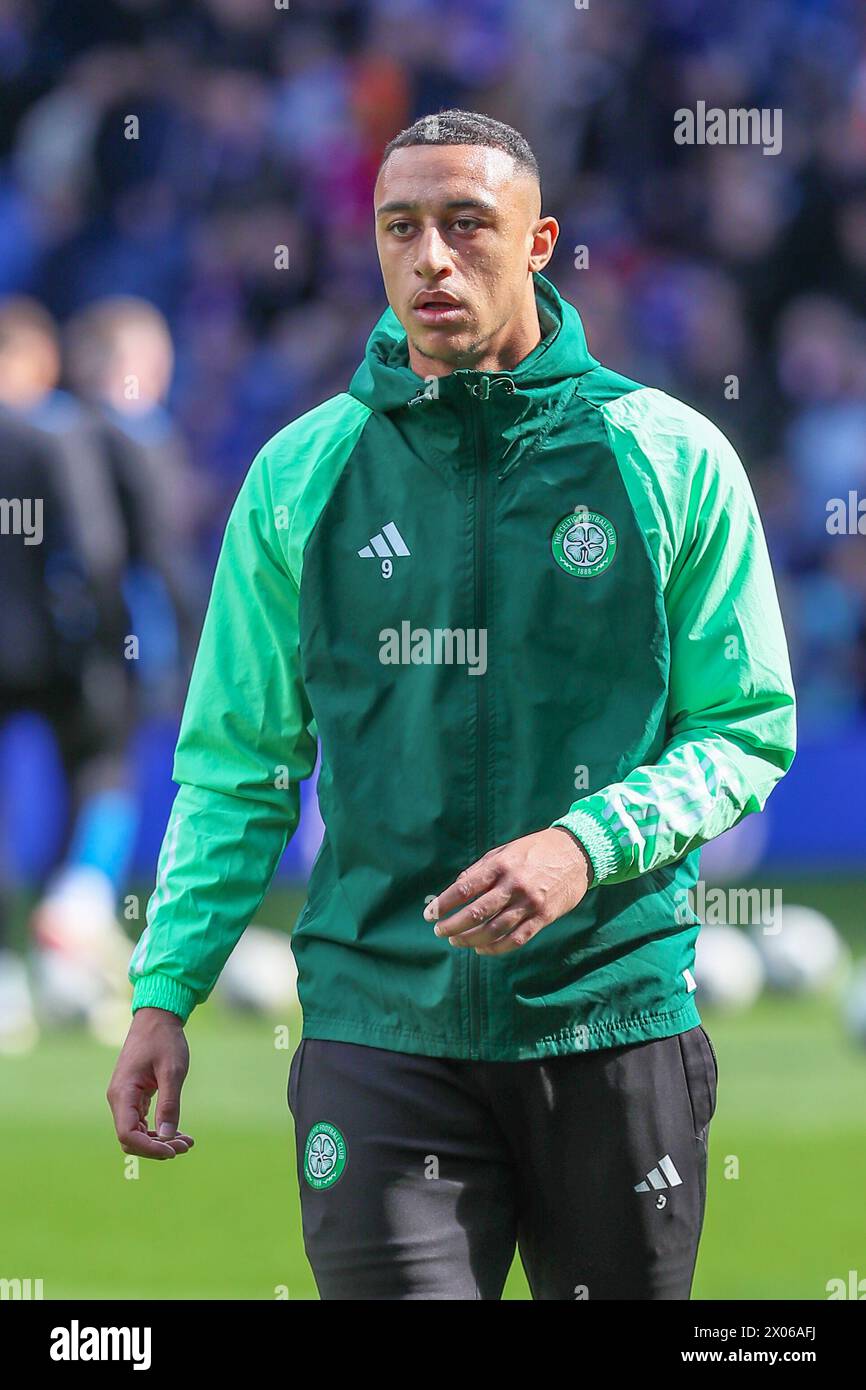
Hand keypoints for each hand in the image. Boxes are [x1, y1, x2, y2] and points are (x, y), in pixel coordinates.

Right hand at [106, 1007, 194, 1159]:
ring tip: (187, 1142)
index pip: (127, 1134)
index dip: (148, 1148)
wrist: (157, 1018)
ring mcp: (125, 1098)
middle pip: (130, 1138)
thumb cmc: (164, 1041)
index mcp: (122, 1093)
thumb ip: (169, 1105)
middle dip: (157, 1147)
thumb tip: (167, 1138)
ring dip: (159, 1141)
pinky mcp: (133, 1096)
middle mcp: (118, 1099)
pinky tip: (178, 1133)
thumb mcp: (172, 1071)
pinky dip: (158, 1130)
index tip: (173, 1150)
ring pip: (136, 1132)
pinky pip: (141, 1122)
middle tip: (186, 1146)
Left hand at [423, 828, 593, 955]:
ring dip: (471, 940)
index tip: (430, 914)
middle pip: (476, 913)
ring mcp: (530, 903)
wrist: (577, 854)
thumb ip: (480, 870)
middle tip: (440, 932)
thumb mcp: (505, 851)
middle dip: (453, 926)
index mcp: (501, 865)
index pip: (465, 888)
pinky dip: (496, 948)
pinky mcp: (544, 917)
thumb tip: (456, 888)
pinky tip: (481, 949)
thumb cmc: (536, 851)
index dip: (444, 904)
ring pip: (494, 930)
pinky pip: (516, 939)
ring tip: (456, 942)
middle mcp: (514, 885)